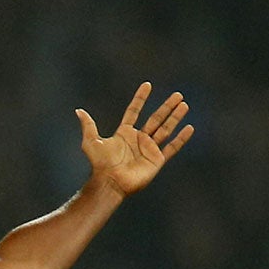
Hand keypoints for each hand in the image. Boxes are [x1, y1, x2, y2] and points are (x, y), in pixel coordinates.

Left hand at [76, 82, 192, 197]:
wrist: (110, 182)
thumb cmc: (100, 164)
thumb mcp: (91, 142)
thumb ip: (88, 126)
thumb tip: (78, 110)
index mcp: (124, 133)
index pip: (134, 111)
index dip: (140, 99)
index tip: (147, 85)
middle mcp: (138, 139)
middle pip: (155, 118)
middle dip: (166, 107)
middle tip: (177, 94)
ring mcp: (149, 149)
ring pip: (166, 129)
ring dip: (175, 117)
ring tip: (184, 105)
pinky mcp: (156, 160)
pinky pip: (172, 147)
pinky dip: (181, 138)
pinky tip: (189, 127)